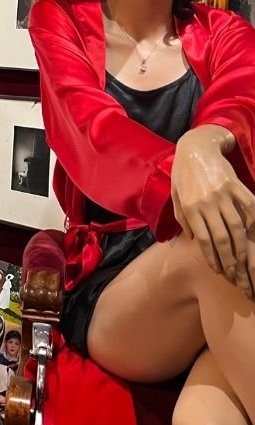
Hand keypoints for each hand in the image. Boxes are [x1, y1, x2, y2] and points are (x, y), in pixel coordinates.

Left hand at [171, 125, 254, 298]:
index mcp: (190, 208)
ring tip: (245, 260)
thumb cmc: (183, 177)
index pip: (203, 240)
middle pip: (222, 237)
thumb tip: (192, 239)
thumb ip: (183, 220)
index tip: (218, 270)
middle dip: (230, 259)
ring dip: (243, 246)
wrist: (194, 151)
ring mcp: (222, 193)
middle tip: (235, 273)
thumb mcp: (177, 199)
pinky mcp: (235, 184)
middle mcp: (206, 203)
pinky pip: (250, 206)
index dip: (212, 257)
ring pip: (237, 226)